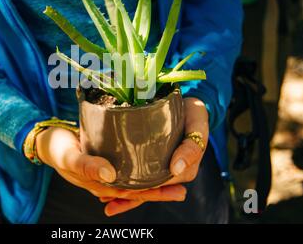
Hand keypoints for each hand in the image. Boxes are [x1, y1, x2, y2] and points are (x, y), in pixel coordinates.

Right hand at [36, 127, 186, 210]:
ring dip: (153, 181)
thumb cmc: (57, 149)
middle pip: (137, 188)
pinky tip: (151, 167)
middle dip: (160, 190)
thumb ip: (87, 166)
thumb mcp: (69, 157)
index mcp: (100, 183)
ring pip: (134, 180)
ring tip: (174, 180)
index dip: (153, 191)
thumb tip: (111, 175)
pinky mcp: (105, 161)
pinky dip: (140, 171)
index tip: (174, 187)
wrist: (46, 141)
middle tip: (183, 188)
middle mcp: (106, 181)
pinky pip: (126, 170)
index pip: (132, 191)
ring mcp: (106, 173)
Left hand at [102, 97, 208, 215]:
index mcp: (186, 168)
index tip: (127, 189)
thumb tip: (176, 169)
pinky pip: (142, 178)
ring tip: (105, 199)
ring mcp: (164, 168)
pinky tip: (108, 192)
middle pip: (151, 188)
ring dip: (125, 195)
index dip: (145, 188)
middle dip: (130, 194)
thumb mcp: (197, 124)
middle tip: (108, 195)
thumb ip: (192, 147)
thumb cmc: (193, 112)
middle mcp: (174, 172)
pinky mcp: (154, 162)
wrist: (188, 104)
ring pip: (145, 186)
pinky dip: (127, 186)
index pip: (164, 184)